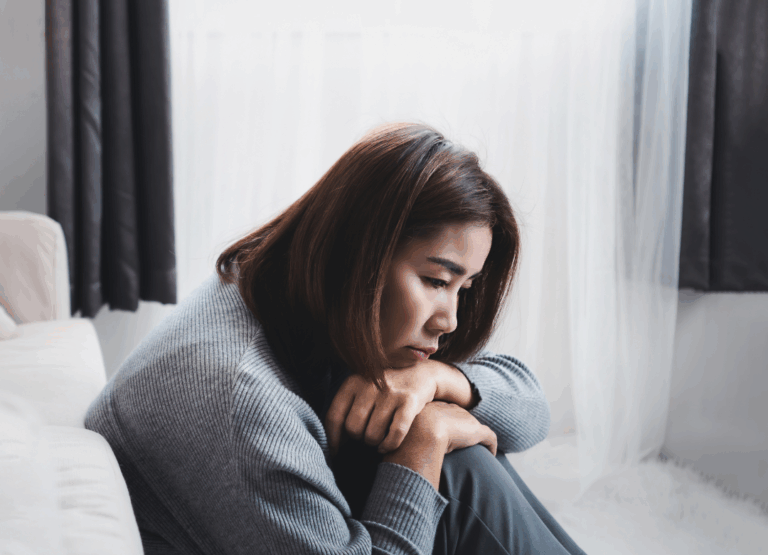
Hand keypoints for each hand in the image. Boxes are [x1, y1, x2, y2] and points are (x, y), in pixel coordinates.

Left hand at [324, 362, 439, 456]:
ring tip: (379, 437)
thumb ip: (347, 409)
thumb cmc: (384, 390)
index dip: (333, 439)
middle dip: (359, 439)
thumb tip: (332, 442)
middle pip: (353, 429)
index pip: (334, 416)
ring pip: (372, 435)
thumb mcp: (362, 390)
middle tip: (367, 435)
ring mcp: (390, 393)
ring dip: (375, 443)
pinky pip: (395, 434)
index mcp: (353, 382)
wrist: (420, 373)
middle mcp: (369, 385)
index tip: (335, 452)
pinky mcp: (409, 401)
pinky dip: (390, 445)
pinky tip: (388, 445)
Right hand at [382, 401, 496, 488]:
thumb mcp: (397, 430)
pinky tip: (491, 453)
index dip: (445, 421)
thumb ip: (395, 434)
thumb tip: (382, 446)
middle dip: (462, 426)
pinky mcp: (476, 432)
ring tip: (479, 448)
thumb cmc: (406, 433)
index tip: (445, 430)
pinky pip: (489, 438)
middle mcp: (452, 410)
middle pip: (460, 417)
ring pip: (475, 427)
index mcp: (435, 407)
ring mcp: (465, 421)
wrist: (421, 431)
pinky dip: (490, 445)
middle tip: (463, 439)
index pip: (443, 412)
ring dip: (477, 438)